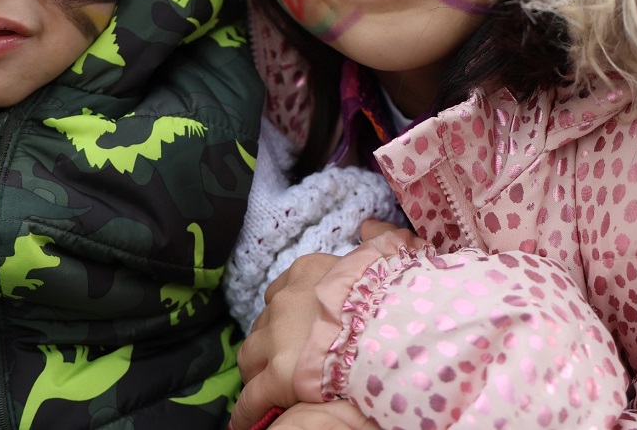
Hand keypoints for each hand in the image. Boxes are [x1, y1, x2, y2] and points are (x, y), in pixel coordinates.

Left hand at [233, 222, 425, 429]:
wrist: (386, 327)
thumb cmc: (389, 293)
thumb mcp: (384, 257)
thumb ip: (377, 239)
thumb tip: (371, 226)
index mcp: (307, 271)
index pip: (285, 289)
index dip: (289, 310)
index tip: (298, 324)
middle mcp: (285, 301)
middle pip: (265, 322)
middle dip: (270, 340)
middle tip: (282, 357)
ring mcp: (277, 338)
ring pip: (250, 356)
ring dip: (256, 370)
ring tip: (263, 385)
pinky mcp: (277, 376)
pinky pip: (250, 398)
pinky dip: (246, 411)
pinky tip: (246, 422)